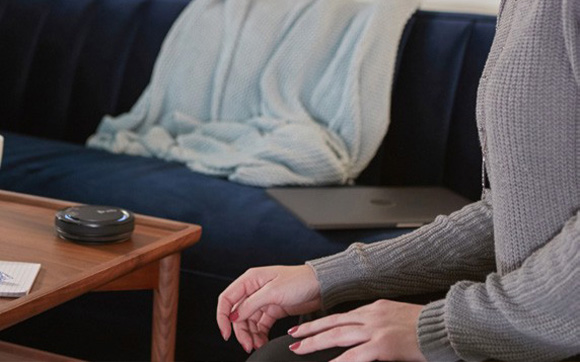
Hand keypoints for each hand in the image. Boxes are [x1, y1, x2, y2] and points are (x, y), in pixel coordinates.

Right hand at [216, 265, 321, 352]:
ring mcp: (263, 301)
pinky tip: (262, 342)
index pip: (227, 299)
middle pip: (237, 314)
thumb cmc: (300, 281)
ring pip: (248, 322)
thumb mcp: (273, 292)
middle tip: (248, 345)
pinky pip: (260, 325)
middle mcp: (254, 290)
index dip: (222, 317)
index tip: (226, 334)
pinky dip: (260, 335)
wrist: (323, 285)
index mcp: (250, 280)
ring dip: (250, 335)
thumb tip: (233, 316)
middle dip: (240, 331)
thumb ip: (251, 304)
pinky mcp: (273, 310)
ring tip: (257, 346)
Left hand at [288, 299, 426, 361]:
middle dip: (310, 330)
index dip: (321, 321)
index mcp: (374, 307)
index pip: (341, 315)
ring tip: (299, 348)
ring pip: (338, 336)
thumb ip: (377, 321)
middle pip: (333, 323)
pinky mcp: (383, 345)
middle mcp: (371, 315)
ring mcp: (376, 330)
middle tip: (292, 336)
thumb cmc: (424, 323)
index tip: (306, 326)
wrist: (444, 325)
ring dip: (315, 342)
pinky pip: (355, 356)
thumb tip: (363, 332)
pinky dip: (339, 361)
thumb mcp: (396, 315)